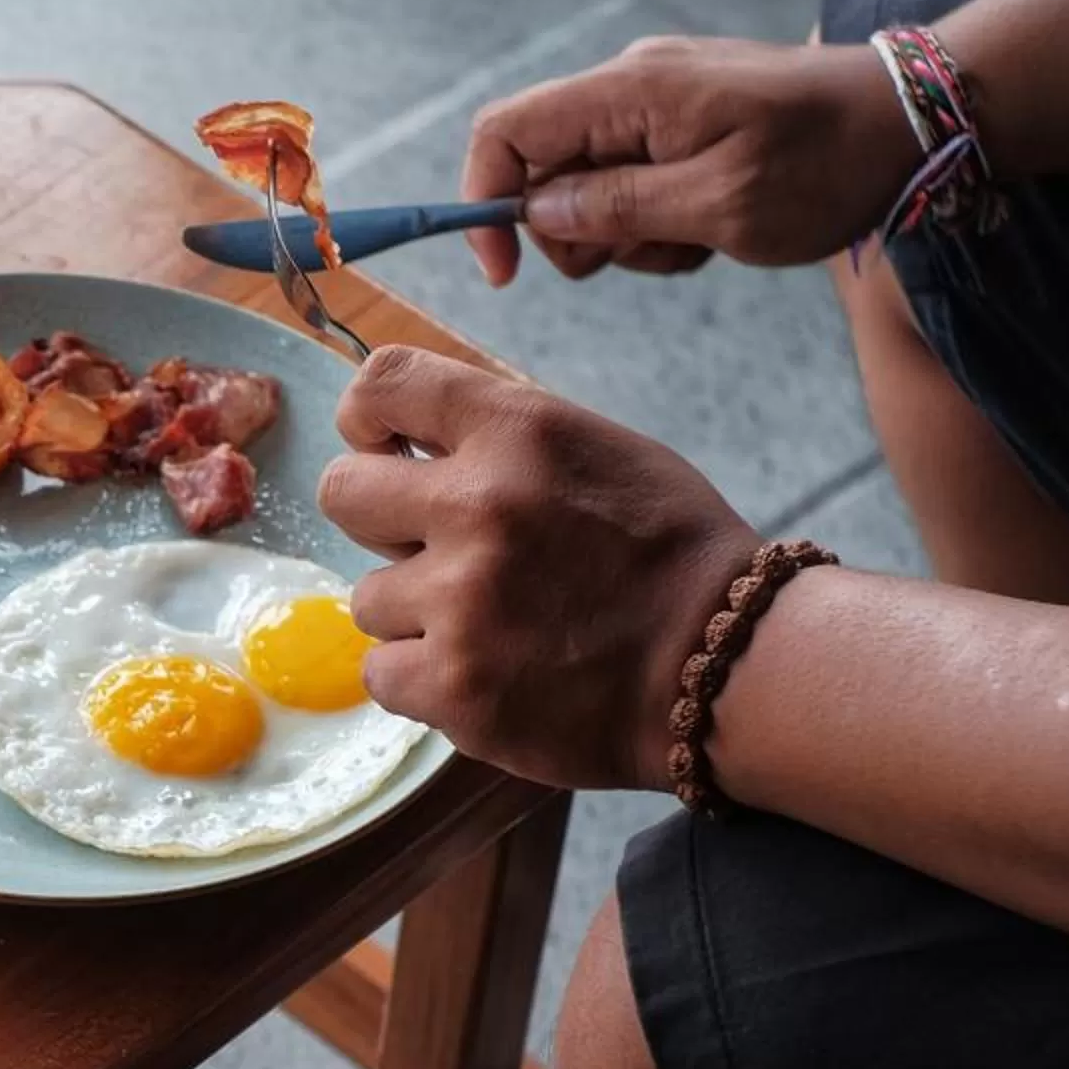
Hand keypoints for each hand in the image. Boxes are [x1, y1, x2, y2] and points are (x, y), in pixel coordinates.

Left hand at [319, 348, 756, 793]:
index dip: (366, 419)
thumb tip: (404, 441)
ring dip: (414, 613)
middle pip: (341, 492)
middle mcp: (480, 505)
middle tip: (436, 550)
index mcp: (519, 431)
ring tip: (490, 624)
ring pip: (366, 597)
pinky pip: (381, 670)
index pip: (383, 384)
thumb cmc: (667, 555)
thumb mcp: (596, 451)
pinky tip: (486, 672)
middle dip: (380, 523)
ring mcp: (460, 600)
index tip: (381, 447)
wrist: (727, 666)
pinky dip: (423, 678)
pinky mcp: (452, 685)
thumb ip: (499, 439)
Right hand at [461, 36, 917, 284]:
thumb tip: (535, 211)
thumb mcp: (719, 205)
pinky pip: (634, 179)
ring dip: (624, 233)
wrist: (918, 122)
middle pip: (542, 167)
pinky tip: (712, 227)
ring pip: (587, 184)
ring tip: (696, 241)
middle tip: (646, 255)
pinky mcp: (686, 119)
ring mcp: (660, 100)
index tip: (506, 272)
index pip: (505, 131)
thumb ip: (616, 207)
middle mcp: (632, 83)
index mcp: (631, 92)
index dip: (484, 201)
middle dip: (573, 231)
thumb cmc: (829, 164)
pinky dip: (657, 219)